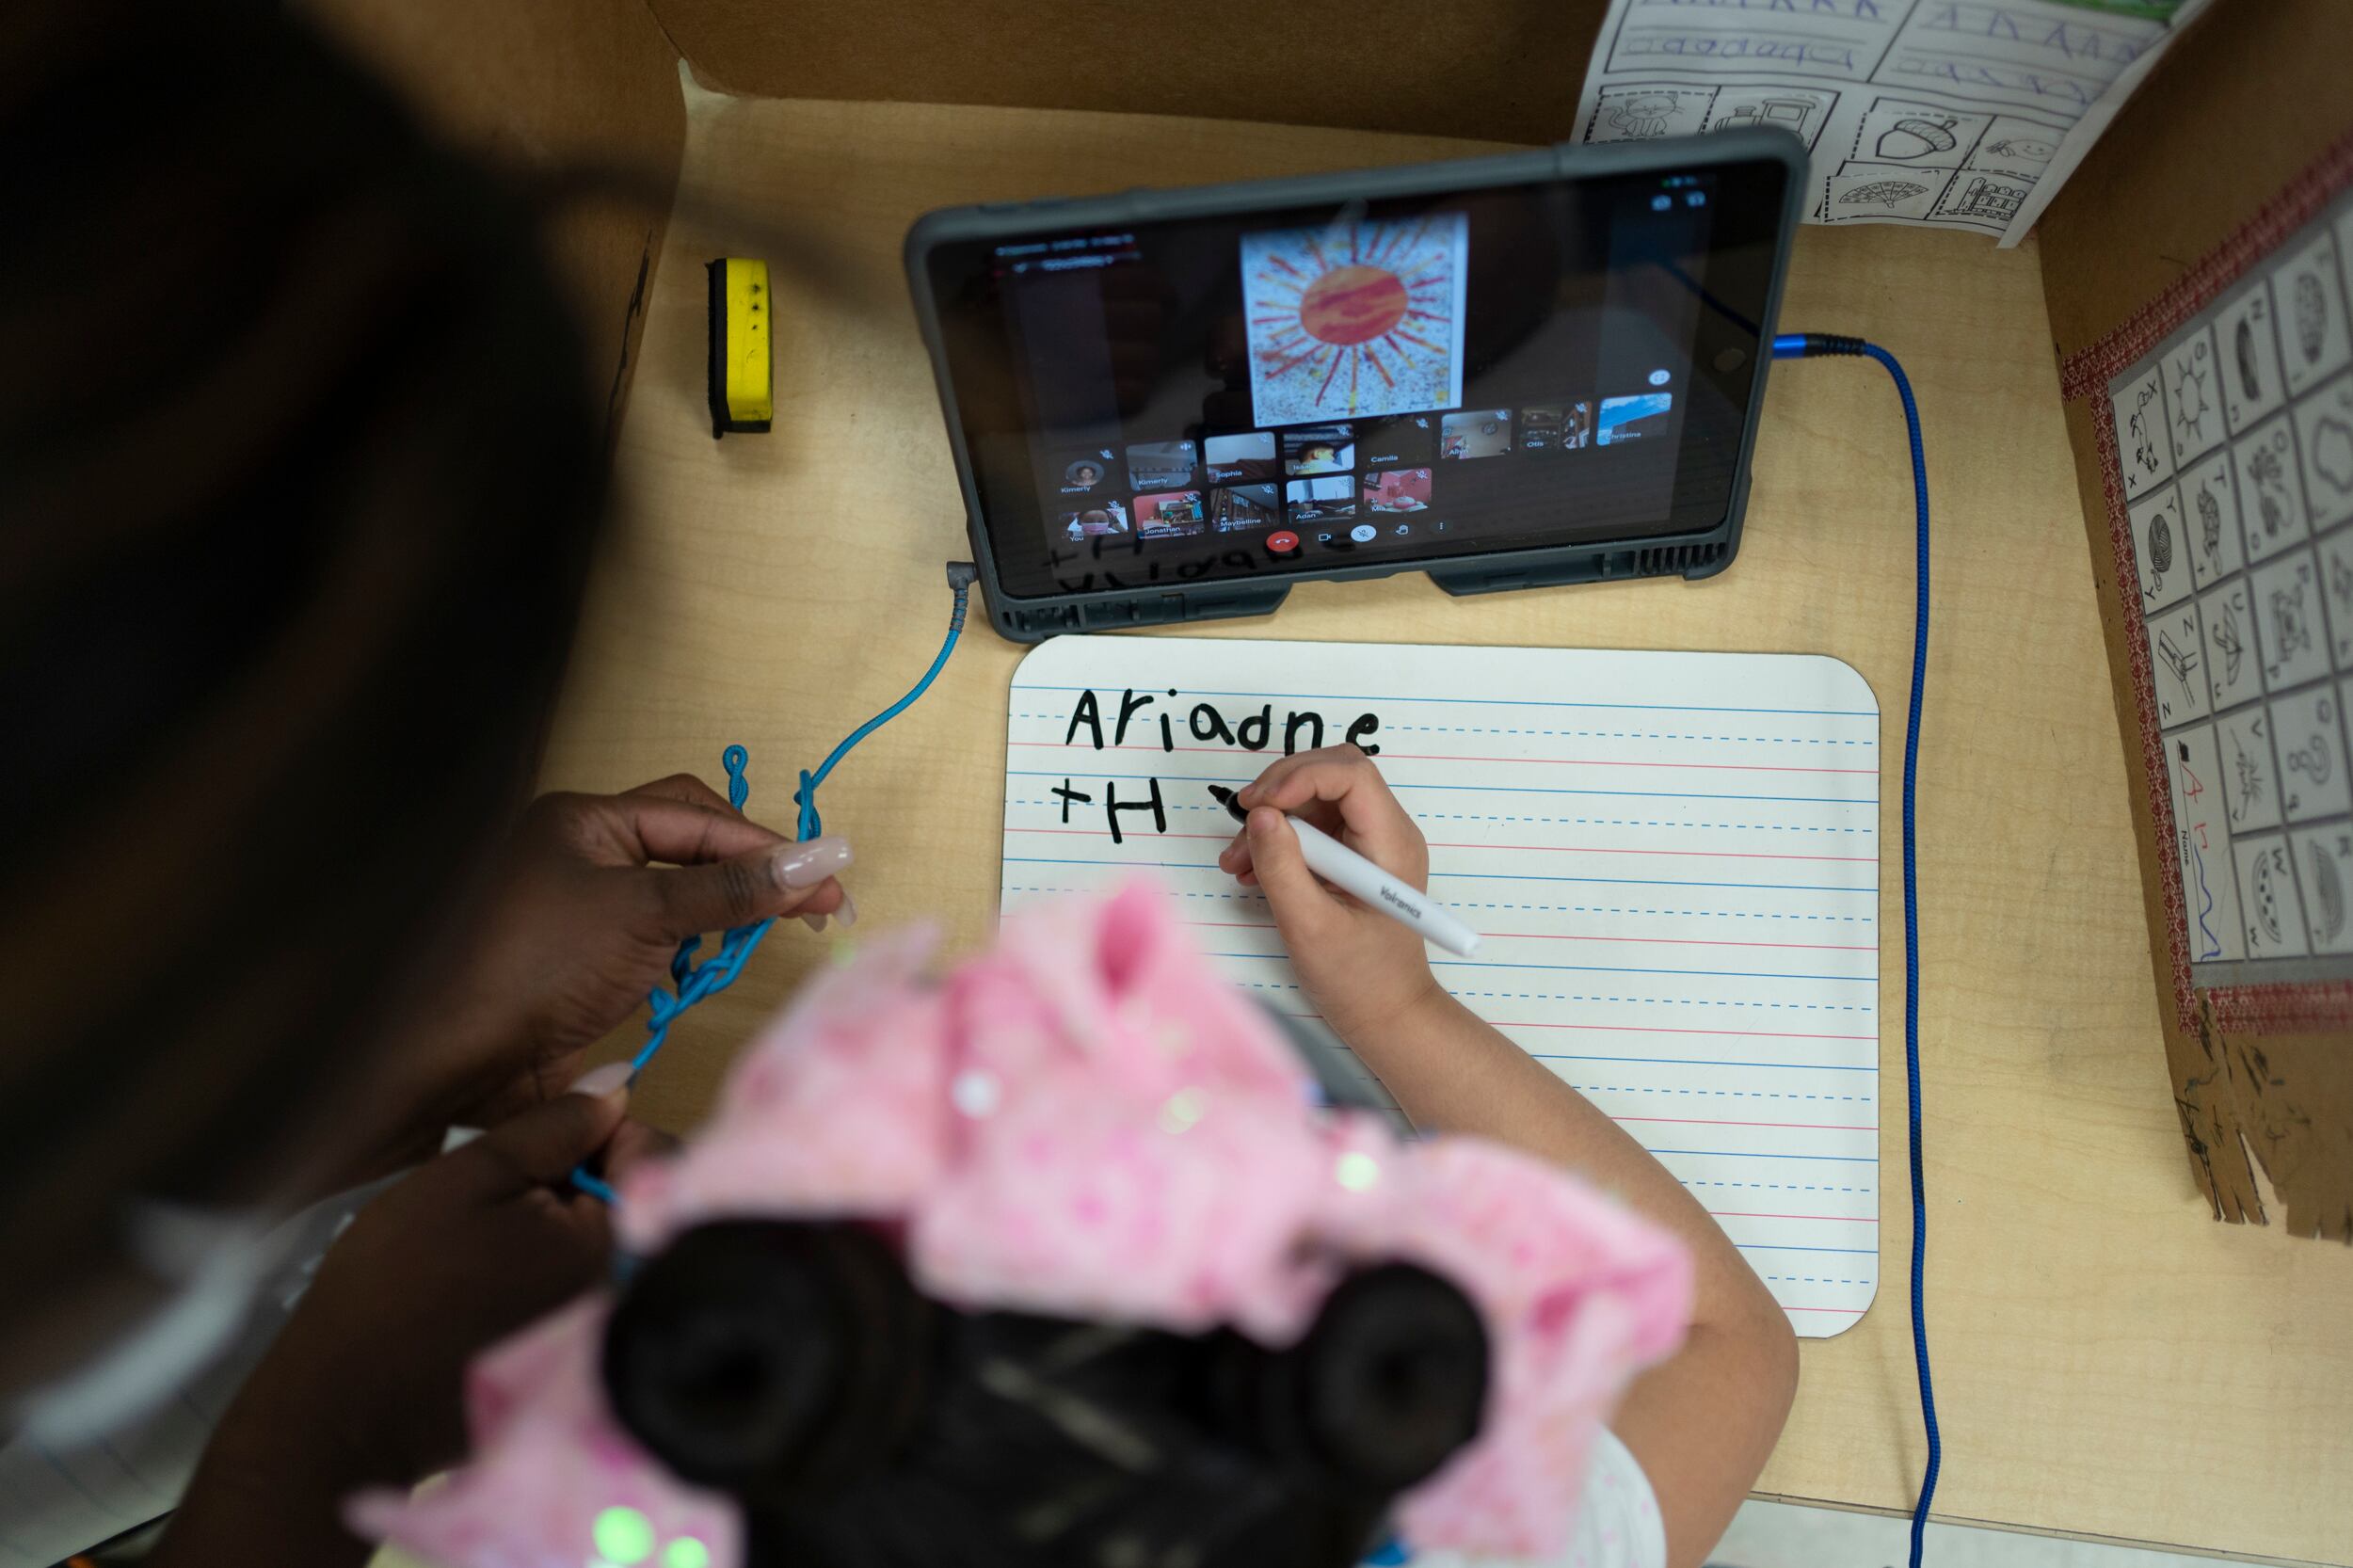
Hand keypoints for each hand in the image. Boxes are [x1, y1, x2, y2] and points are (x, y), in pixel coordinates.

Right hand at [156, 1084, 656, 1567]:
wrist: (348, 1405)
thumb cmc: (401, 1283)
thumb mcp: (471, 1178)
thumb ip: (554, 1127)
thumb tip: (618, 1085)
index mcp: (617, 1243)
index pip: (655, 1153)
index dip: (602, 1129)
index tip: (547, 1138)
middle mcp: (628, 1293)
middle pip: (635, 1199)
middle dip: (582, 1177)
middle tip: (507, 1190)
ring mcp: (601, 1332)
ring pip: (605, 1240)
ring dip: (560, 1221)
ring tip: (489, 1235)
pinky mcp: (570, 1360)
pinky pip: (582, 1287)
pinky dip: (547, 1268)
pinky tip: (491, 1278)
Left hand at [395, 775, 852, 1141]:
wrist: (459, 1064)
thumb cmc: (539, 967)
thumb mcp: (646, 916)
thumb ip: (735, 887)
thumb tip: (826, 857)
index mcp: (582, 819)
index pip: (695, 813)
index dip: (763, 846)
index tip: (824, 884)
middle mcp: (579, 853)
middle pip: (690, 848)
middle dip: (745, 879)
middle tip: (811, 910)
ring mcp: (580, 909)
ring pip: (678, 898)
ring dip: (715, 920)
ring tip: (746, 945)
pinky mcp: (586, 961)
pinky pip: (657, 941)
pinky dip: (685, 955)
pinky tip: (694, 977)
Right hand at [1215, 747, 1443, 1040]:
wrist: (1386, 1014)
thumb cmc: (1359, 980)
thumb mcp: (1310, 927)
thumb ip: (1282, 867)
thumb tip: (1259, 815)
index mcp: (1391, 844)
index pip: (1352, 774)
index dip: (1300, 776)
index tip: (1258, 806)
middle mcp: (1386, 832)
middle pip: (1333, 771)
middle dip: (1281, 789)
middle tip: (1243, 820)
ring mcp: (1369, 842)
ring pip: (1316, 796)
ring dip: (1272, 817)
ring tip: (1236, 860)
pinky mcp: (1352, 856)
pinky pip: (1312, 825)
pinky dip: (1278, 838)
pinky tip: (1250, 869)